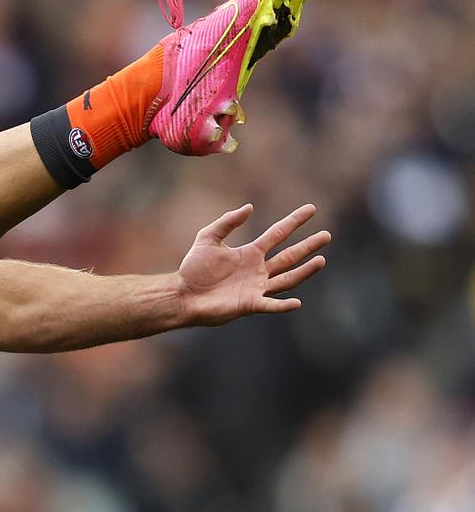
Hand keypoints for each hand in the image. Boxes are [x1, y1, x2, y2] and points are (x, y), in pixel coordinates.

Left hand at [176, 203, 330, 325]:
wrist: (183, 294)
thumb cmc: (193, 269)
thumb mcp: (208, 238)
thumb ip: (227, 222)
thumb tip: (250, 207)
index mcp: (250, 253)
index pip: (278, 234)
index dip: (294, 221)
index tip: (311, 209)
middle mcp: (258, 270)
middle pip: (289, 256)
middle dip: (308, 246)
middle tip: (327, 235)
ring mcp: (257, 288)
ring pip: (287, 278)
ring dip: (305, 271)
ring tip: (321, 260)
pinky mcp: (250, 304)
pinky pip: (271, 305)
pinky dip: (283, 305)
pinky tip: (297, 302)